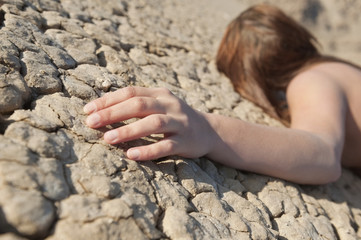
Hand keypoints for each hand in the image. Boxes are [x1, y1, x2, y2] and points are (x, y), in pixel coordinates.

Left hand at [83, 86, 214, 160]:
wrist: (208, 130)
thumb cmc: (174, 117)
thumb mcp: (159, 104)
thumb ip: (138, 102)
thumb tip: (102, 108)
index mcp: (160, 94)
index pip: (131, 92)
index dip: (109, 100)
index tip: (88, 110)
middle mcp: (170, 105)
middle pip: (140, 105)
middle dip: (114, 113)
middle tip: (92, 123)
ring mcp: (180, 123)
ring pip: (153, 123)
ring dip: (129, 130)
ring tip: (108, 138)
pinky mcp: (186, 142)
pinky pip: (166, 146)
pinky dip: (148, 150)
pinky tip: (131, 154)